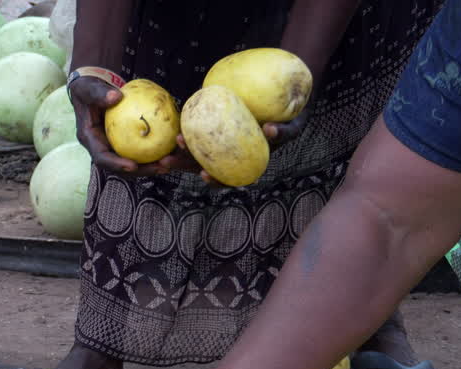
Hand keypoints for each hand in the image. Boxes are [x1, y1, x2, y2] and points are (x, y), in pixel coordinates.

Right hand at [70, 77, 177, 176]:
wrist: (91, 91)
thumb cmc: (88, 89)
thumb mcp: (89, 88)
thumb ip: (99, 93)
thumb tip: (115, 96)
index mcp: (90, 139)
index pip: (102, 158)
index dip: (116, 165)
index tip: (133, 165)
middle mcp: (101, 148)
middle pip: (120, 168)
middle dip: (140, 171)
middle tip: (160, 168)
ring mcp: (112, 148)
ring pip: (132, 164)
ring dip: (150, 167)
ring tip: (168, 164)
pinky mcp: (123, 144)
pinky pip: (138, 152)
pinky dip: (152, 154)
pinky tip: (169, 151)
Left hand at [167, 109, 310, 186]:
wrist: (288, 96)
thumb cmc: (293, 115)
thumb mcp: (294, 124)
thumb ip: (285, 132)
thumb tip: (271, 131)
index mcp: (248, 162)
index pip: (230, 177)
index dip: (216, 180)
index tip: (203, 176)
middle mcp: (233, 154)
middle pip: (205, 164)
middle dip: (184, 165)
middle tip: (166, 160)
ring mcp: (223, 140)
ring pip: (198, 148)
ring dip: (180, 149)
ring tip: (166, 143)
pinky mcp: (217, 123)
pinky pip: (200, 127)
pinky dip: (188, 128)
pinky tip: (174, 124)